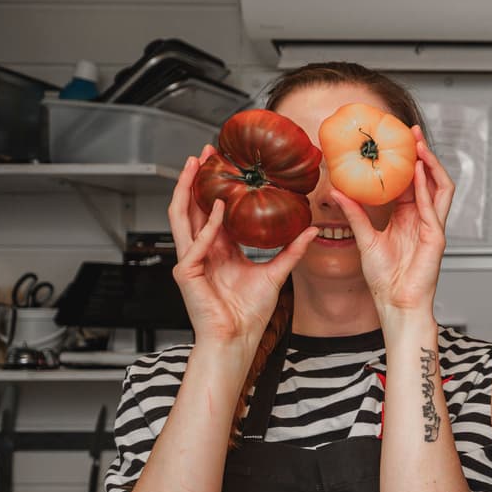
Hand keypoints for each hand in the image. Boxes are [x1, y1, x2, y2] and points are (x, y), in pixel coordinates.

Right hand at [168, 147, 316, 346]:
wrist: (239, 338)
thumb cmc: (250, 313)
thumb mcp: (275, 273)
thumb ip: (291, 251)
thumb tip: (311, 231)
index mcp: (218, 249)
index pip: (212, 210)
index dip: (216, 187)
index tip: (225, 164)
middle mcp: (202, 251)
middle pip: (192, 206)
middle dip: (196, 178)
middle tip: (205, 153)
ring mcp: (190, 260)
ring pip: (180, 217)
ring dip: (186, 189)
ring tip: (194, 166)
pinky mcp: (186, 272)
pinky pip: (195, 244)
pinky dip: (207, 226)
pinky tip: (217, 208)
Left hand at [334, 131, 454, 319]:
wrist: (396, 303)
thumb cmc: (385, 278)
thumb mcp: (365, 239)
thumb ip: (355, 214)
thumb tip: (338, 191)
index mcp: (408, 217)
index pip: (410, 182)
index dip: (405, 161)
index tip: (393, 141)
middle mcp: (423, 218)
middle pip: (428, 179)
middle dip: (422, 154)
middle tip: (410, 132)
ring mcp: (433, 227)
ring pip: (439, 187)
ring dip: (431, 164)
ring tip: (418, 145)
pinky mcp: (437, 237)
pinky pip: (434, 206)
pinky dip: (427, 186)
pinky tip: (418, 170)